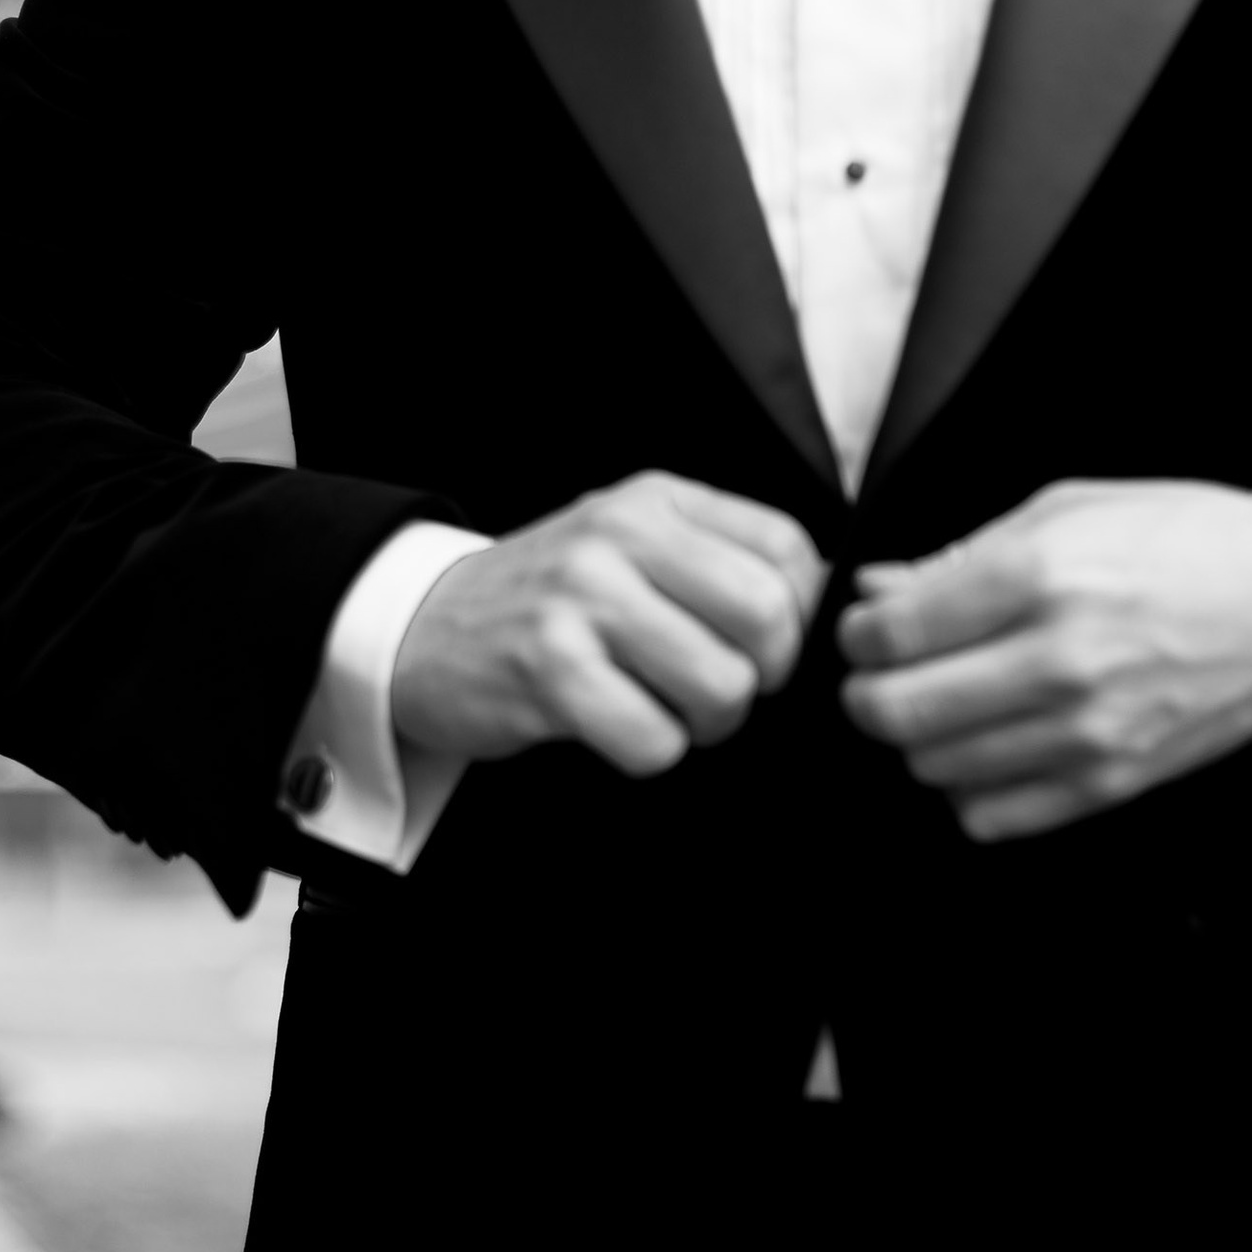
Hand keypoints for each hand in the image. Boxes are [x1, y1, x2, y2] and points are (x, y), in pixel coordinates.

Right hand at [393, 472, 827, 775]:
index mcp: (658, 501)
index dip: (798, 616)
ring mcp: (581, 600)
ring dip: (705, 723)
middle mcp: (621, 537)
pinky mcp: (548, 670)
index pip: (789, 550)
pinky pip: (653, 739)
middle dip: (760, 679)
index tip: (759, 644)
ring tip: (662, 708)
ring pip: (720, 687)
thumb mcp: (632, 545)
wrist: (423, 627)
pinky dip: (649, 750)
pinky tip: (614, 726)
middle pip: (768, 620)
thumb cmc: (549, 599)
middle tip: (716, 688)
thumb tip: (827, 603)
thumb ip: (718, 557)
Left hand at [838, 479, 1251, 842]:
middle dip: (867, 694)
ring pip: (934, 768)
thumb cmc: (1186, 542)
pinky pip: (990, 816)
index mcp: (1041, 575)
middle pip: (895, 711)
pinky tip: (990, 748)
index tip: (869, 630)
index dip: (857, 636)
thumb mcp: (1070, 510)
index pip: (889, 634)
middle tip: (884, 675)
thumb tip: (878, 589)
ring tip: (948, 705)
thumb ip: (963, 556)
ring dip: (921, 740)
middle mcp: (1057, 660)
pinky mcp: (1109, 782)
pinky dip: (969, 789)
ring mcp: (1085, 731)